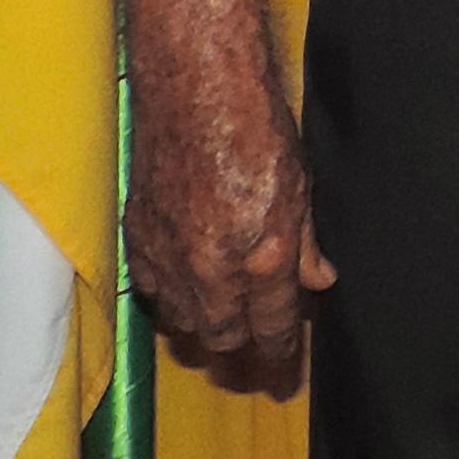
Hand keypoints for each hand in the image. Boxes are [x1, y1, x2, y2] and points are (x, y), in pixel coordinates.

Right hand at [123, 44, 334, 387]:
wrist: (196, 87)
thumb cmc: (257, 126)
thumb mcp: (301, 185)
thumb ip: (306, 243)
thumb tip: (319, 281)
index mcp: (262, 258)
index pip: (272, 328)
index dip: (279, 355)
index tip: (283, 371)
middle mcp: (211, 269)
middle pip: (222, 337)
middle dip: (241, 348)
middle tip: (254, 348)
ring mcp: (169, 256)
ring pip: (183, 321)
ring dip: (204, 327)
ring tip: (222, 321)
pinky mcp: (138, 237)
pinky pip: (153, 290)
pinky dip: (172, 296)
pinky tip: (187, 285)